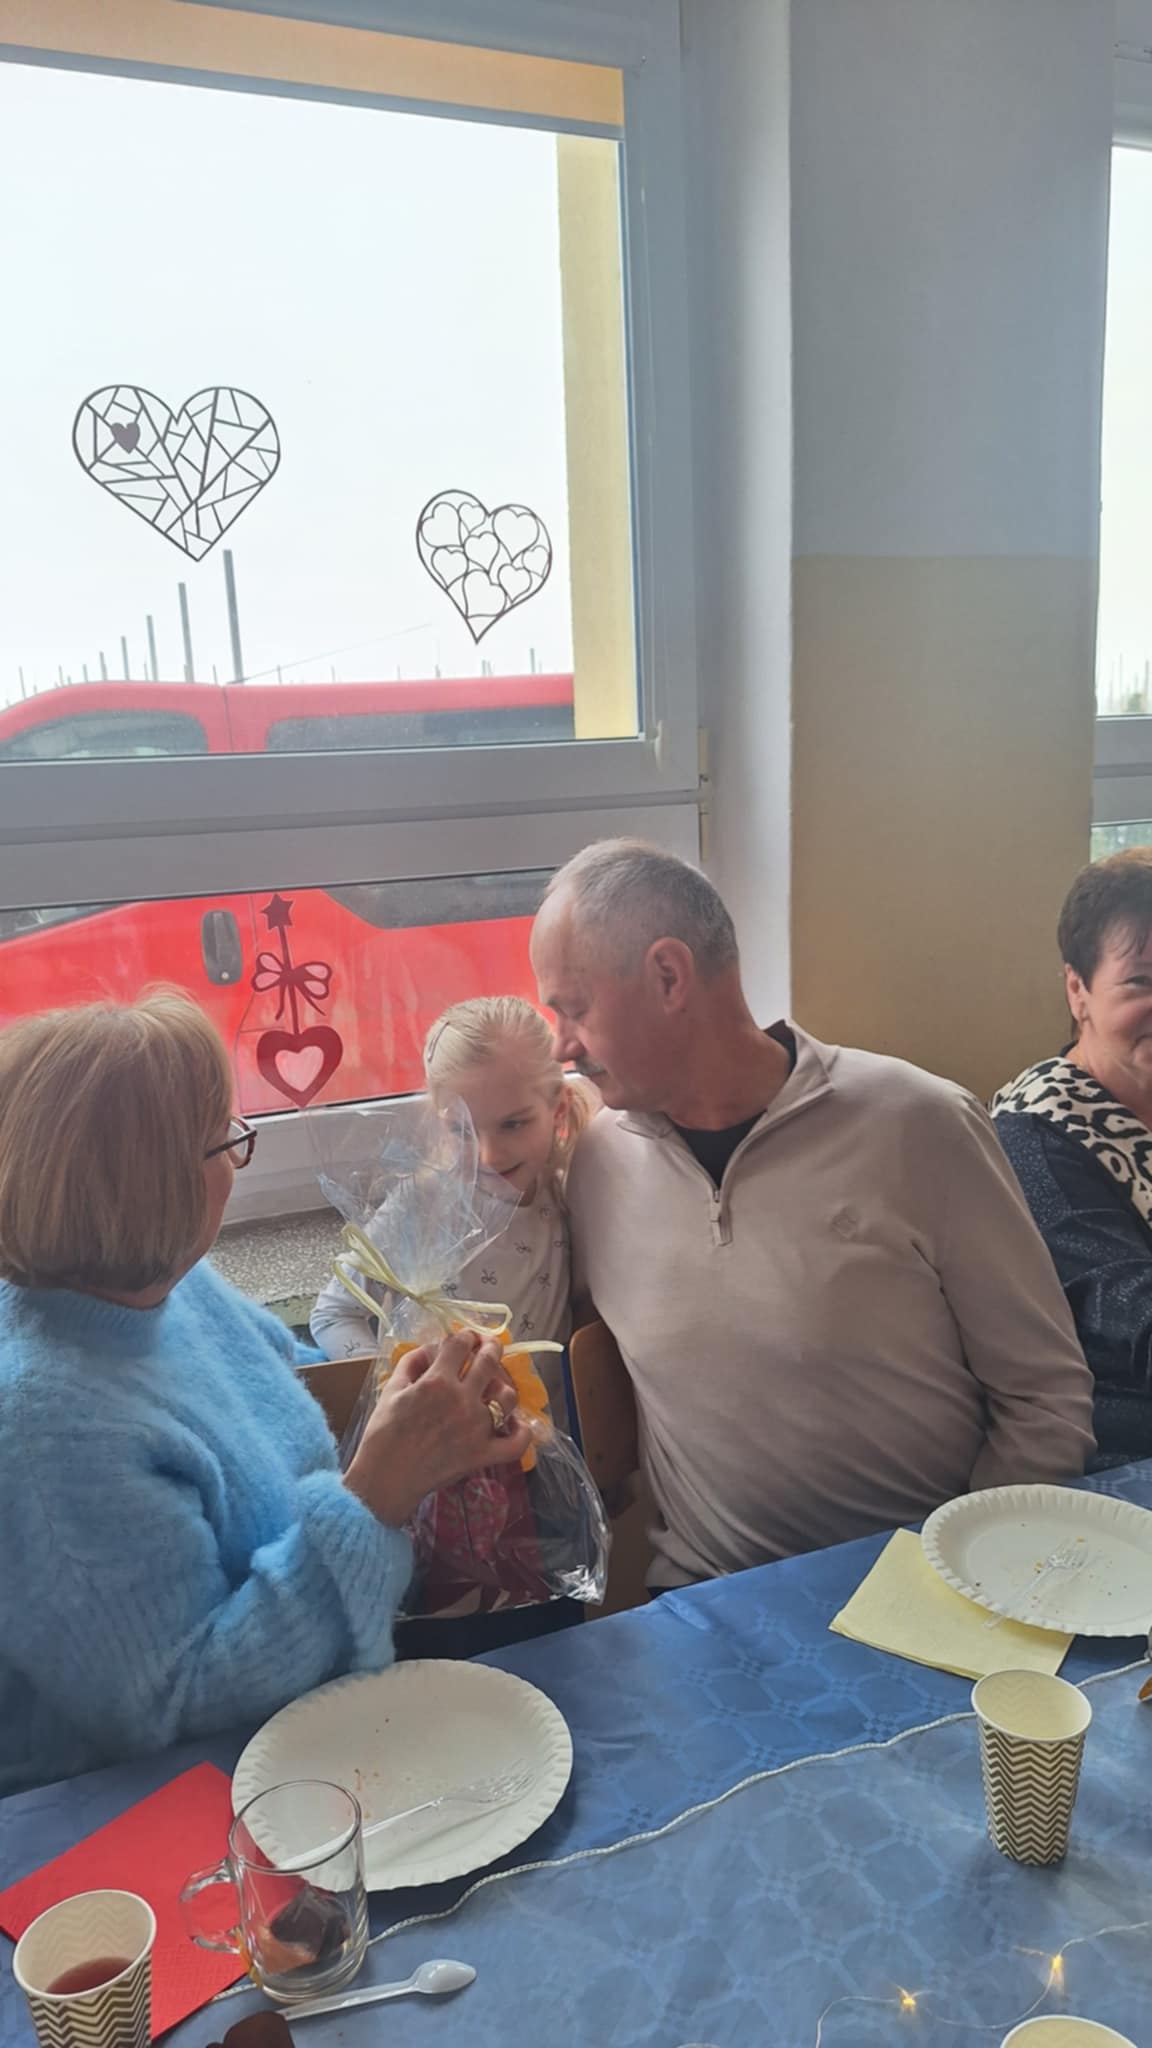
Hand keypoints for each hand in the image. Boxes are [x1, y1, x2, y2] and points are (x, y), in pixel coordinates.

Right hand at [344, 1330, 531, 1529]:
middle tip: (488, 1347)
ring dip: (503, 1387)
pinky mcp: (483, 1454)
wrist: (386, 1479)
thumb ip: (411, 1362)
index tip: (466, 1338)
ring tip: (494, 1388)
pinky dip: (521, 1431)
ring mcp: (477, 1427)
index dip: (465, 1335)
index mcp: (437, 1381)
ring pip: (507, 1396)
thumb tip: (431, 1348)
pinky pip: (516, 1442)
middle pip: (489, 1361)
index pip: (461, 1344)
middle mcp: (462, 1399)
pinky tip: (514, 1424)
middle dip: (490, 1347)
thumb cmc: (382, 1434)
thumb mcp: (391, 1389)